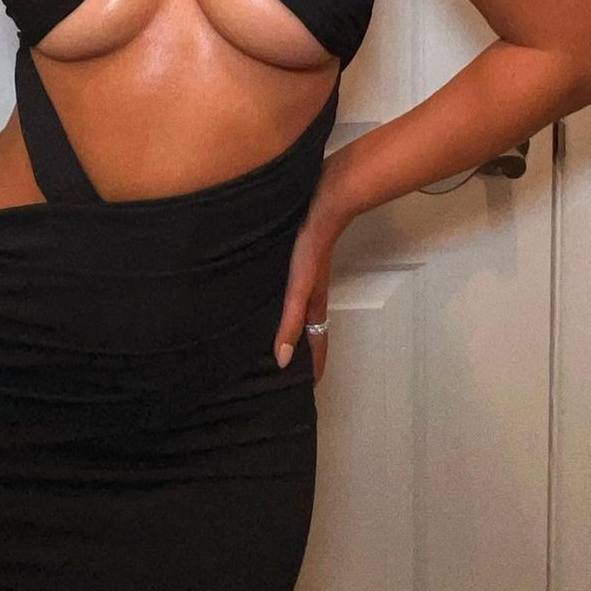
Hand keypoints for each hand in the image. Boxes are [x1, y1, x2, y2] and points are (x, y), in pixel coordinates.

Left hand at [273, 177, 348, 385]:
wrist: (323, 203)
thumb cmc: (311, 246)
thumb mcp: (299, 287)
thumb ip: (290, 319)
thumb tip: (281, 359)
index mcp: (313, 301)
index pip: (316, 340)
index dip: (313, 363)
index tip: (310, 387)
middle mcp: (309, 290)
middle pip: (307, 326)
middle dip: (301, 348)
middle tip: (286, 367)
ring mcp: (304, 273)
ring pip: (298, 306)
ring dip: (292, 324)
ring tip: (273, 337)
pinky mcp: (296, 257)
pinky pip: (290, 287)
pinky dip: (282, 299)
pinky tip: (267, 293)